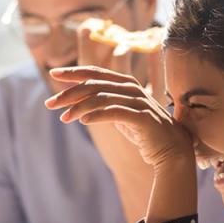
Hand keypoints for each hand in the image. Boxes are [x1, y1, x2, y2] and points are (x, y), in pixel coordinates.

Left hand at [45, 66, 193, 169]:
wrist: (172, 151)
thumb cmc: (145, 133)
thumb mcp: (121, 115)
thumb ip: (105, 105)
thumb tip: (77, 105)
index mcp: (126, 84)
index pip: (95, 73)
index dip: (74, 72)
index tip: (53, 73)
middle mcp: (132, 89)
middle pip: (94, 84)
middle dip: (69, 92)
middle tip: (50, 103)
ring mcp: (138, 102)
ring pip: (101, 97)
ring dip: (79, 106)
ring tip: (64, 118)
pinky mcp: (142, 117)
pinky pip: (114, 112)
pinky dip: (96, 115)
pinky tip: (82, 120)